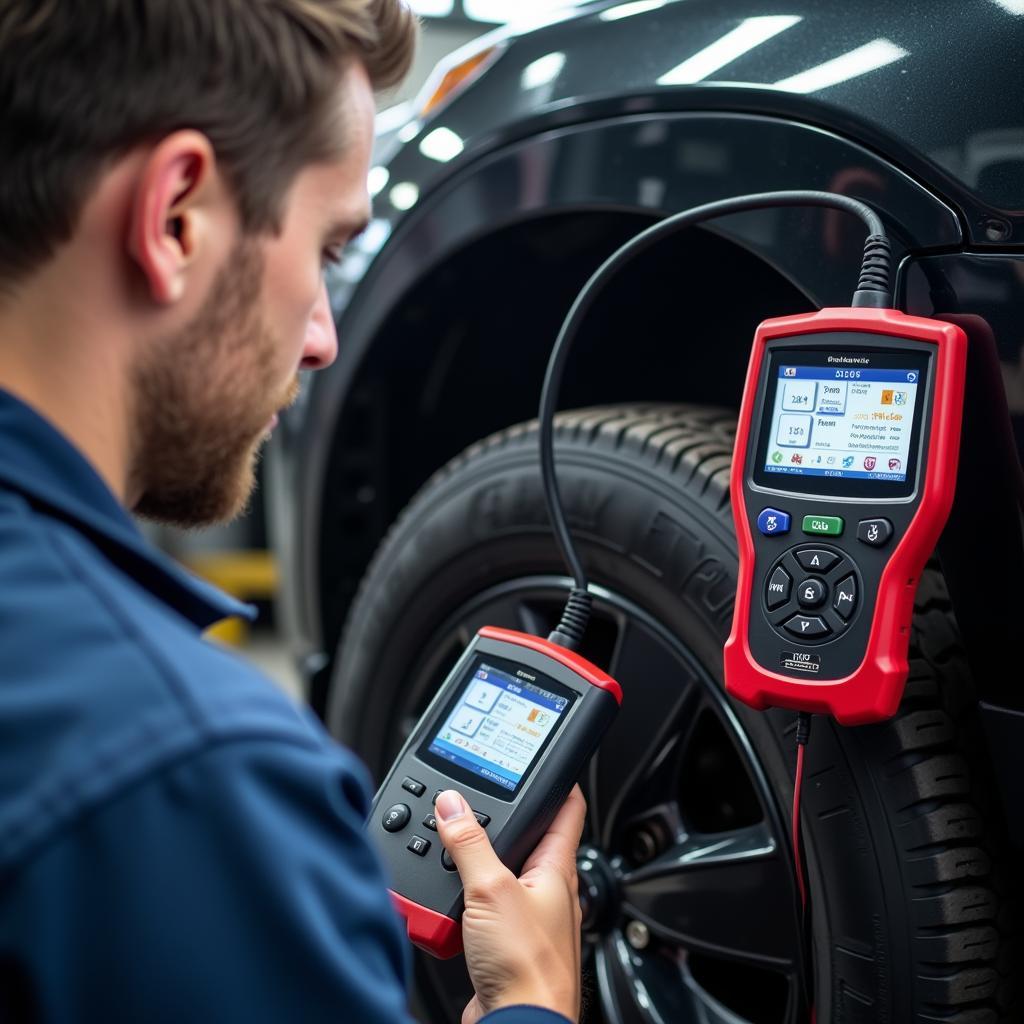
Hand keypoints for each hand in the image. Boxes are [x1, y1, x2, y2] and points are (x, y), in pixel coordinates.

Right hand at [434, 786, 585, 1023]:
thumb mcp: (491, 890)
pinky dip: (458, 903)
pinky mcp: (501, 945)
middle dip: (497, 824)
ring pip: (495, 876)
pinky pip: (477, 911)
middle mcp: (544, 890)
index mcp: (556, 868)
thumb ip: (470, 844)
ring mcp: (524, 918)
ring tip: (448, 855)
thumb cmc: (527, 968)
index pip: (566, 809)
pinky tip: (443, 905)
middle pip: (524, 841)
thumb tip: (453, 803)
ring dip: (470, 867)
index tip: (548, 762)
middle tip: (473, 803)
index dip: (559, 781)